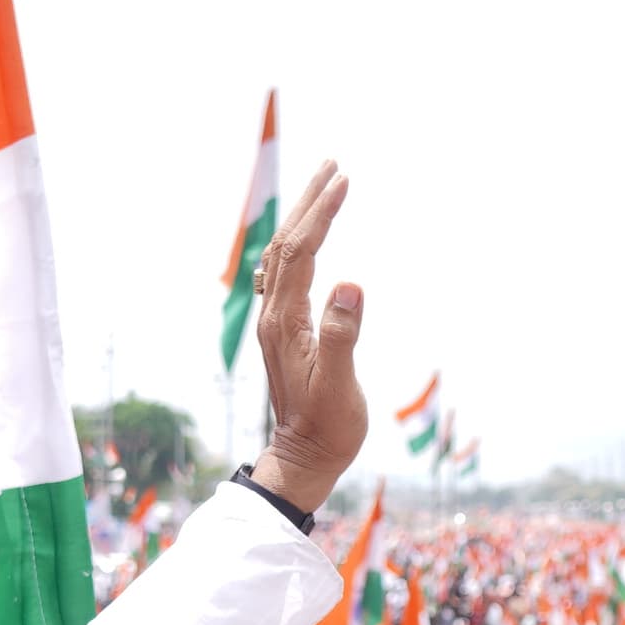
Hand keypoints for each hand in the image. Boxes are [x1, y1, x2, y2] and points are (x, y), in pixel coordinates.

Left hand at [246, 162, 364, 513]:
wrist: (304, 458)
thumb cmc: (327, 428)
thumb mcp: (338, 387)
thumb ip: (342, 336)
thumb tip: (350, 285)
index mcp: (286, 322)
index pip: (301, 252)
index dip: (321, 214)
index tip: (343, 181)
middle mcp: (274, 316)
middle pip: (286, 244)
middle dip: (308, 202)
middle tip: (331, 165)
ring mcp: (277, 323)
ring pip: (283, 256)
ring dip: (301, 219)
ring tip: (323, 188)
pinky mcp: (284, 332)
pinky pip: (285, 274)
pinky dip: (297, 244)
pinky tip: (305, 240)